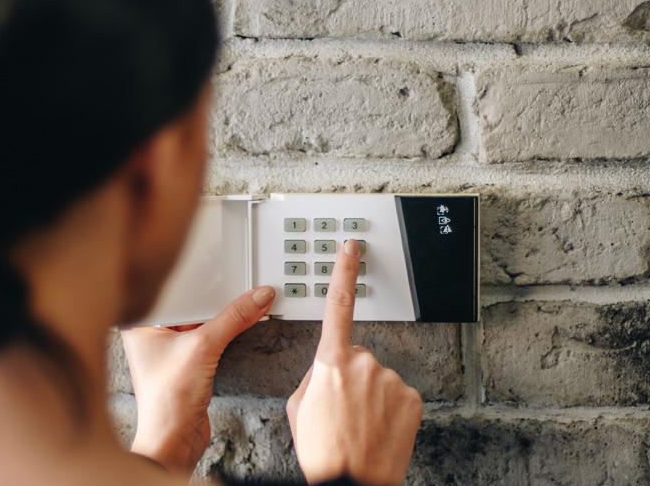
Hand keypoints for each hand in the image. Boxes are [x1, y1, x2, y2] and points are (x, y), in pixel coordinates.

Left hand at [120, 286, 275, 475]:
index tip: (221, 268)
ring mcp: (169, 349)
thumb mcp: (203, 347)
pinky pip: (208, 337)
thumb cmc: (166, 401)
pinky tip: (239, 323)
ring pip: (200, 320)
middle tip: (235, 282)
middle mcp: (152, 334)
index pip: (171, 289)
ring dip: (221, 315)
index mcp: (141, 323)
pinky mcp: (186, 362)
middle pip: (189, 303)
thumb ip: (233, 318)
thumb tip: (257, 297)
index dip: (196, 277)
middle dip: (213, 296)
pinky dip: (224, 331)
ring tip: (242, 302)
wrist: (174, 440)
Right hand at [286, 239, 422, 484]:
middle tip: (340, 409)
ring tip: (358, 425)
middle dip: (349, 376)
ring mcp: (391, 380)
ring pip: (378, 378)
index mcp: (330, 362)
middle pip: (356, 356)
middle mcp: (363, 364)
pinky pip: (397, 394)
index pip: (338, 305)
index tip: (351, 248)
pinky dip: (390, 409)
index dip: (344, 271)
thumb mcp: (299, 406)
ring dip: (369, 396)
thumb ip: (313, 374)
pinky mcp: (412, 398)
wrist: (351, 482)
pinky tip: (378, 428)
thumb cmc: (322, 450)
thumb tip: (328, 367)